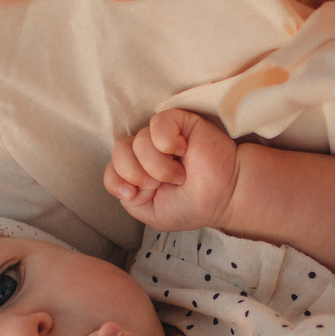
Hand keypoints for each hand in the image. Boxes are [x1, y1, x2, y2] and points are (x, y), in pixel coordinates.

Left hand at [105, 109, 242, 232]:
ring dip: (159, 166)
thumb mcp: (152, 213)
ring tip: (180, 174)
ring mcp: (161, 136)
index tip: (135, 195)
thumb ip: (129, 200)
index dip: (117, 182)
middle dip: (136, 174)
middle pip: (119, 151)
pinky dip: (167, 142)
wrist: (223, 197)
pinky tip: (184, 151)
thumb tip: (124, 182)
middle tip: (159, 185)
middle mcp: (146, 151)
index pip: (111, 169)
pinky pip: (158, 124)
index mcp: (138, 170)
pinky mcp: (179, 121)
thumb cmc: (193, 205)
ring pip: (139, 142)